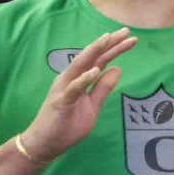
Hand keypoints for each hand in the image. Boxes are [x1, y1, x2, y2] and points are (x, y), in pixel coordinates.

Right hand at [21, 29, 136, 161]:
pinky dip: (84, 79)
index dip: (114, 48)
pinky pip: (73, 88)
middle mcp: (70, 78)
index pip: (99, 60)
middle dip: (108, 43)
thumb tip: (117, 69)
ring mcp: (64, 89)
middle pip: (91, 57)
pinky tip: (95, 71)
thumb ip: (103, 88)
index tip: (129, 37)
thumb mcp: (92, 106)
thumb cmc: (66, 125)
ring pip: (80, 65)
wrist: (44, 143)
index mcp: (78, 78)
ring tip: (109, 39)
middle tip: (125, 31)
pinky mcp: (61, 102)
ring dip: (94, 51)